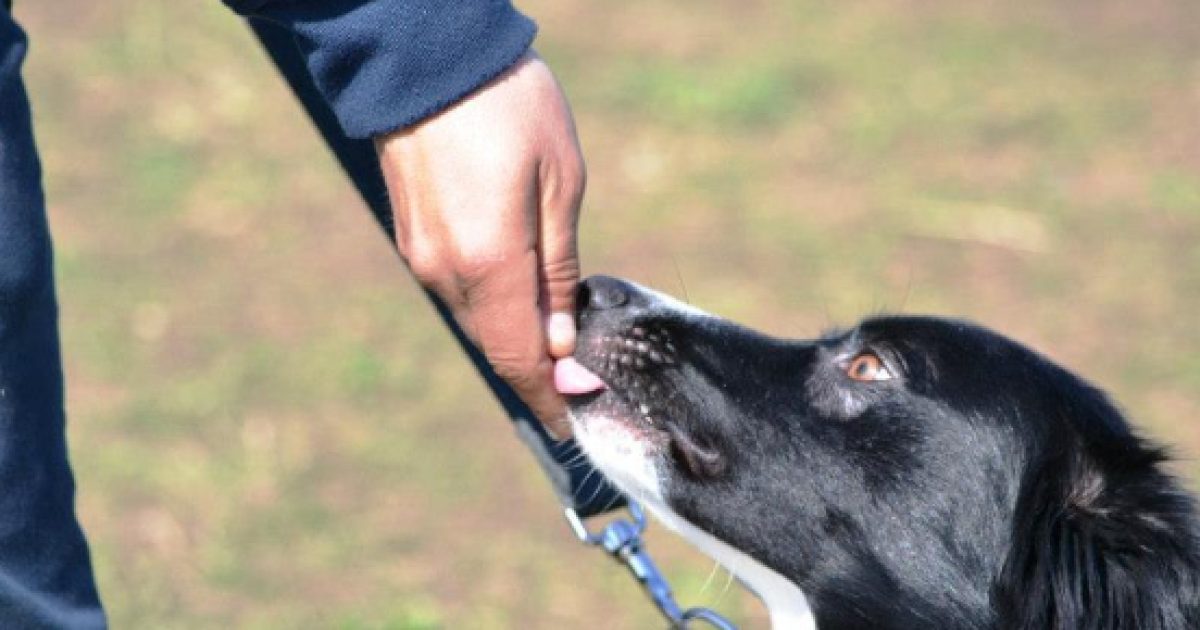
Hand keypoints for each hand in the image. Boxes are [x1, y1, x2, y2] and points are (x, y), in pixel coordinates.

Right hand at [375, 52, 584, 436]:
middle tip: (579, 386)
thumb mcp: (561, 182)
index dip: (550, 399)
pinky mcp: (413, 237)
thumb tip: (558, 343)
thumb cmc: (508, 107)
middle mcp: (445, 273)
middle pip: (497, 346)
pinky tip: (521, 295)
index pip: (522, 359)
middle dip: (538, 373)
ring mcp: (422, 256)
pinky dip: (492, 306)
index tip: (574, 425)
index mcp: (489, 264)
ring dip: (515, 338)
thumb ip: (558, 271)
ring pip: (476, 320)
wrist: (426, 55)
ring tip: (558, 341)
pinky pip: (458, 291)